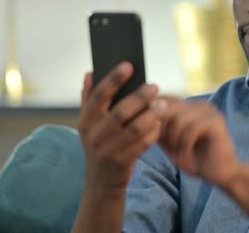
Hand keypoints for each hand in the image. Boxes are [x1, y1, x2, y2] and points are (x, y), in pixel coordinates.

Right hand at [79, 62, 160, 193]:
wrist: (101, 182)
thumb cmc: (100, 145)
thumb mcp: (89, 125)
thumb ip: (87, 99)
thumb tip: (89, 72)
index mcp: (85, 121)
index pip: (99, 95)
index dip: (113, 79)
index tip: (128, 65)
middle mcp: (94, 135)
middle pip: (120, 111)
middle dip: (140, 97)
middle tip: (155, 86)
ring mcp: (108, 150)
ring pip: (135, 128)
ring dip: (152, 114)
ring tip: (163, 104)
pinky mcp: (122, 162)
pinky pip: (143, 143)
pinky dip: (153, 132)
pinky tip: (160, 123)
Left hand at [155, 98, 241, 188]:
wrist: (220, 174)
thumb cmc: (194, 159)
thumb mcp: (169, 143)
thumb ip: (157, 130)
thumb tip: (138, 118)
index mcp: (188, 106)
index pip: (163, 101)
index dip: (153, 118)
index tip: (153, 137)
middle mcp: (199, 104)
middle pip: (168, 108)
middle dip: (163, 129)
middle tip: (166, 146)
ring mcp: (210, 111)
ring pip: (179, 119)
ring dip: (174, 139)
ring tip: (178, 153)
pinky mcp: (217, 122)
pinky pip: (192, 128)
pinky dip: (185, 144)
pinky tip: (187, 155)